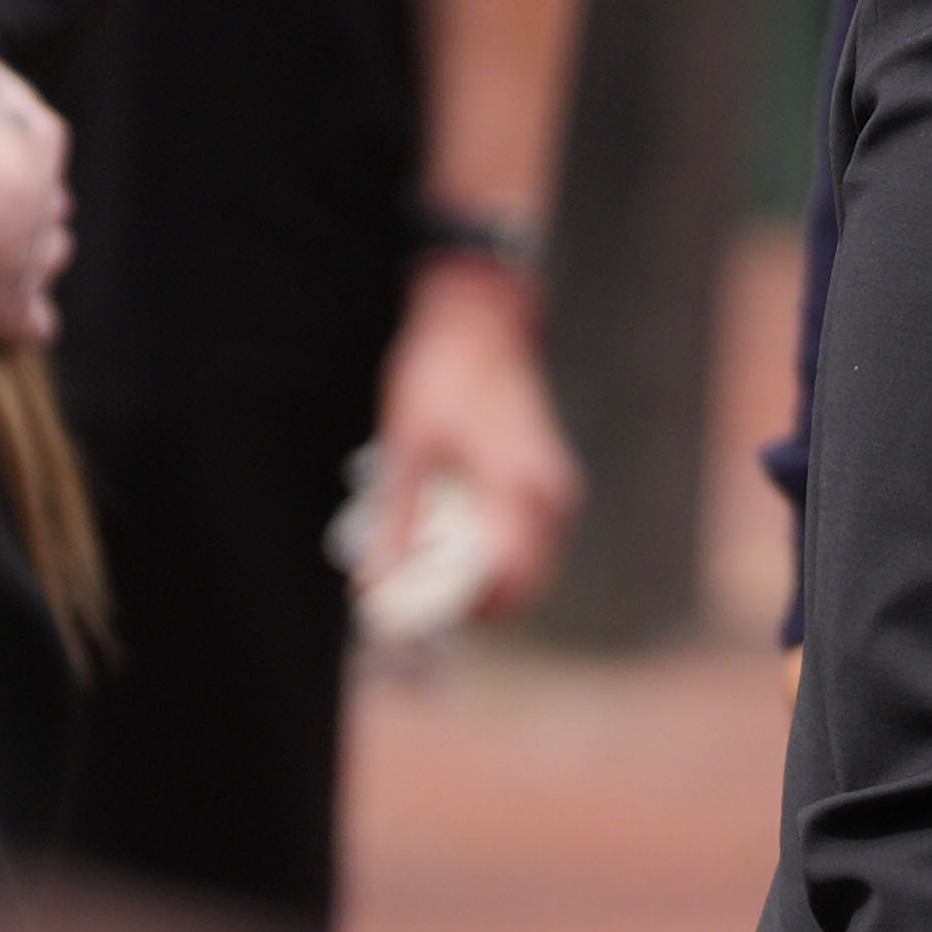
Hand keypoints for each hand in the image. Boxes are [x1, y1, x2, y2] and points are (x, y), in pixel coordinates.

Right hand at [0, 26, 69, 346]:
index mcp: (43, 143)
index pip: (40, 135)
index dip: (13, 139)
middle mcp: (50, 202)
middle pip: (51, 200)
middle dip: (29, 202)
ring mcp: (35, 258)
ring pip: (50, 255)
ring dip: (32, 255)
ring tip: (1, 255)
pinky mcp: (12, 308)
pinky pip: (33, 320)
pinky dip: (26, 319)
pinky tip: (16, 320)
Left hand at [362, 253, 581, 619]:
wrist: (477, 316)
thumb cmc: (441, 371)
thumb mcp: (405, 448)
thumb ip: (396, 521)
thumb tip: (378, 581)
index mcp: (517, 489)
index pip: (505, 582)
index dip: (464, 611)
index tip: (419, 615)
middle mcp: (548, 495)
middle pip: (521, 582)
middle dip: (472, 601)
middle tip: (419, 597)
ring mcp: (554, 485)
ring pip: (526, 562)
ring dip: (482, 575)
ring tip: (427, 562)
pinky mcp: (547, 476)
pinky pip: (527, 535)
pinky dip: (492, 547)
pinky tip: (449, 529)